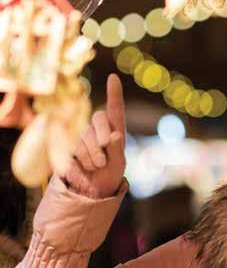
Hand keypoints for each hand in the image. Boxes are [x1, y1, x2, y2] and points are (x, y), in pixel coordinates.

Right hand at [63, 74, 126, 198]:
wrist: (91, 189)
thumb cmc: (110, 174)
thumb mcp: (119, 164)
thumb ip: (117, 149)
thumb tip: (115, 135)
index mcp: (114, 130)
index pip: (115, 109)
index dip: (114, 93)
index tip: (113, 77)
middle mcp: (97, 129)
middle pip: (98, 118)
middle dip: (102, 137)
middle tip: (104, 157)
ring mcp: (81, 135)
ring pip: (84, 135)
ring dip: (92, 155)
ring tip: (96, 166)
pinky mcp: (67, 146)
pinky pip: (72, 147)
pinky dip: (81, 161)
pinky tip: (85, 169)